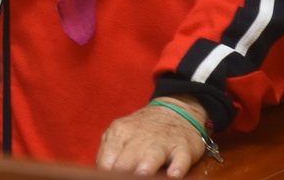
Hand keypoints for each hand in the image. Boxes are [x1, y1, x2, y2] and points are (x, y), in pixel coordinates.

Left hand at [96, 97, 210, 176]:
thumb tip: (100, 173)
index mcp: (118, 133)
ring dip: (145, 168)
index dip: (106, 175)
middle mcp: (138, 137)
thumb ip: (108, 153)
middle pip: (125, 161)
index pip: (107, 160)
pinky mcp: (183, 147)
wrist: (175, 111)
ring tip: (142, 175)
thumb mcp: (120, 134)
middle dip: (122, 173)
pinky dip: (177, 167)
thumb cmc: (142, 131)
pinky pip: (180, 158)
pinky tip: (173, 174)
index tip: (108, 179)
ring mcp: (162, 141)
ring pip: (151, 156)